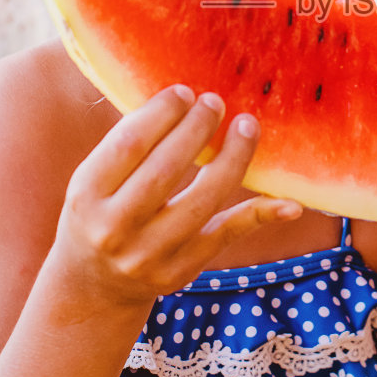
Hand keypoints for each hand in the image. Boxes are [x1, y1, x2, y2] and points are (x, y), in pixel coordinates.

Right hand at [53, 84, 301, 307]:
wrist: (94, 284)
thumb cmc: (100, 211)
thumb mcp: (94, 180)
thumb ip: (129, 146)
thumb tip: (185, 97)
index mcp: (85, 196)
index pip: (128, 146)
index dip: (161, 114)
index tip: (186, 92)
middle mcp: (114, 228)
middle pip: (165, 171)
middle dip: (197, 129)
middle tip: (217, 101)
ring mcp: (149, 255)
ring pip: (202, 201)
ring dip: (232, 159)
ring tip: (247, 126)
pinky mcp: (180, 271)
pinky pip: (226, 235)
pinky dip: (260, 216)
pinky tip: (290, 203)